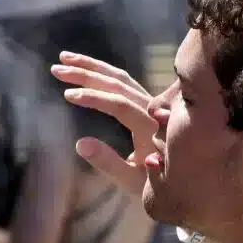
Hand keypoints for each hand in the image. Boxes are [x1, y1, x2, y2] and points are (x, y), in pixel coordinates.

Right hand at [51, 51, 162, 196]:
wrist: (184, 180)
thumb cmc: (156, 185)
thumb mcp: (131, 181)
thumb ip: (108, 162)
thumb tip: (80, 143)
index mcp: (151, 130)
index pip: (120, 105)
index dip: (94, 98)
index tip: (68, 94)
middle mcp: (154, 110)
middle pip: (118, 84)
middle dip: (86, 73)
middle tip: (57, 69)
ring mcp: (152, 103)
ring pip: (121, 77)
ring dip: (92, 66)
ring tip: (65, 57)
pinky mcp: (147, 102)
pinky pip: (124, 80)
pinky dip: (103, 71)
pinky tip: (85, 67)